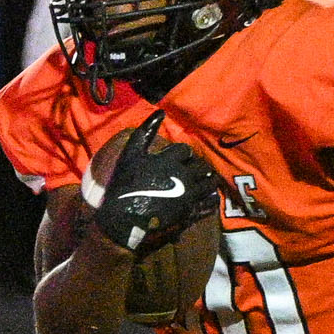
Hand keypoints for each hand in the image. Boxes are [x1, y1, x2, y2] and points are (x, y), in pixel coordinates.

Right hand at [92, 112, 219, 252]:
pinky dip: (210, 200)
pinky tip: (207, 199)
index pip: (185, 151)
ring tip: (201, 183)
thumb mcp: (130, 155)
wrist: (123, 221)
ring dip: (207, 181)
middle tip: (191, 172)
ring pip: (209, 183)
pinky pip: (209, 205)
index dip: (182, 155)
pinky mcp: (190, 214)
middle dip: (197, 167)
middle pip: (201, 166)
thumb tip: (160, 112)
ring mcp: (189, 196)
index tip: (177, 160)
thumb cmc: (124, 186)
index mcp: (170, 161)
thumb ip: (144, 132)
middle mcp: (184, 176)